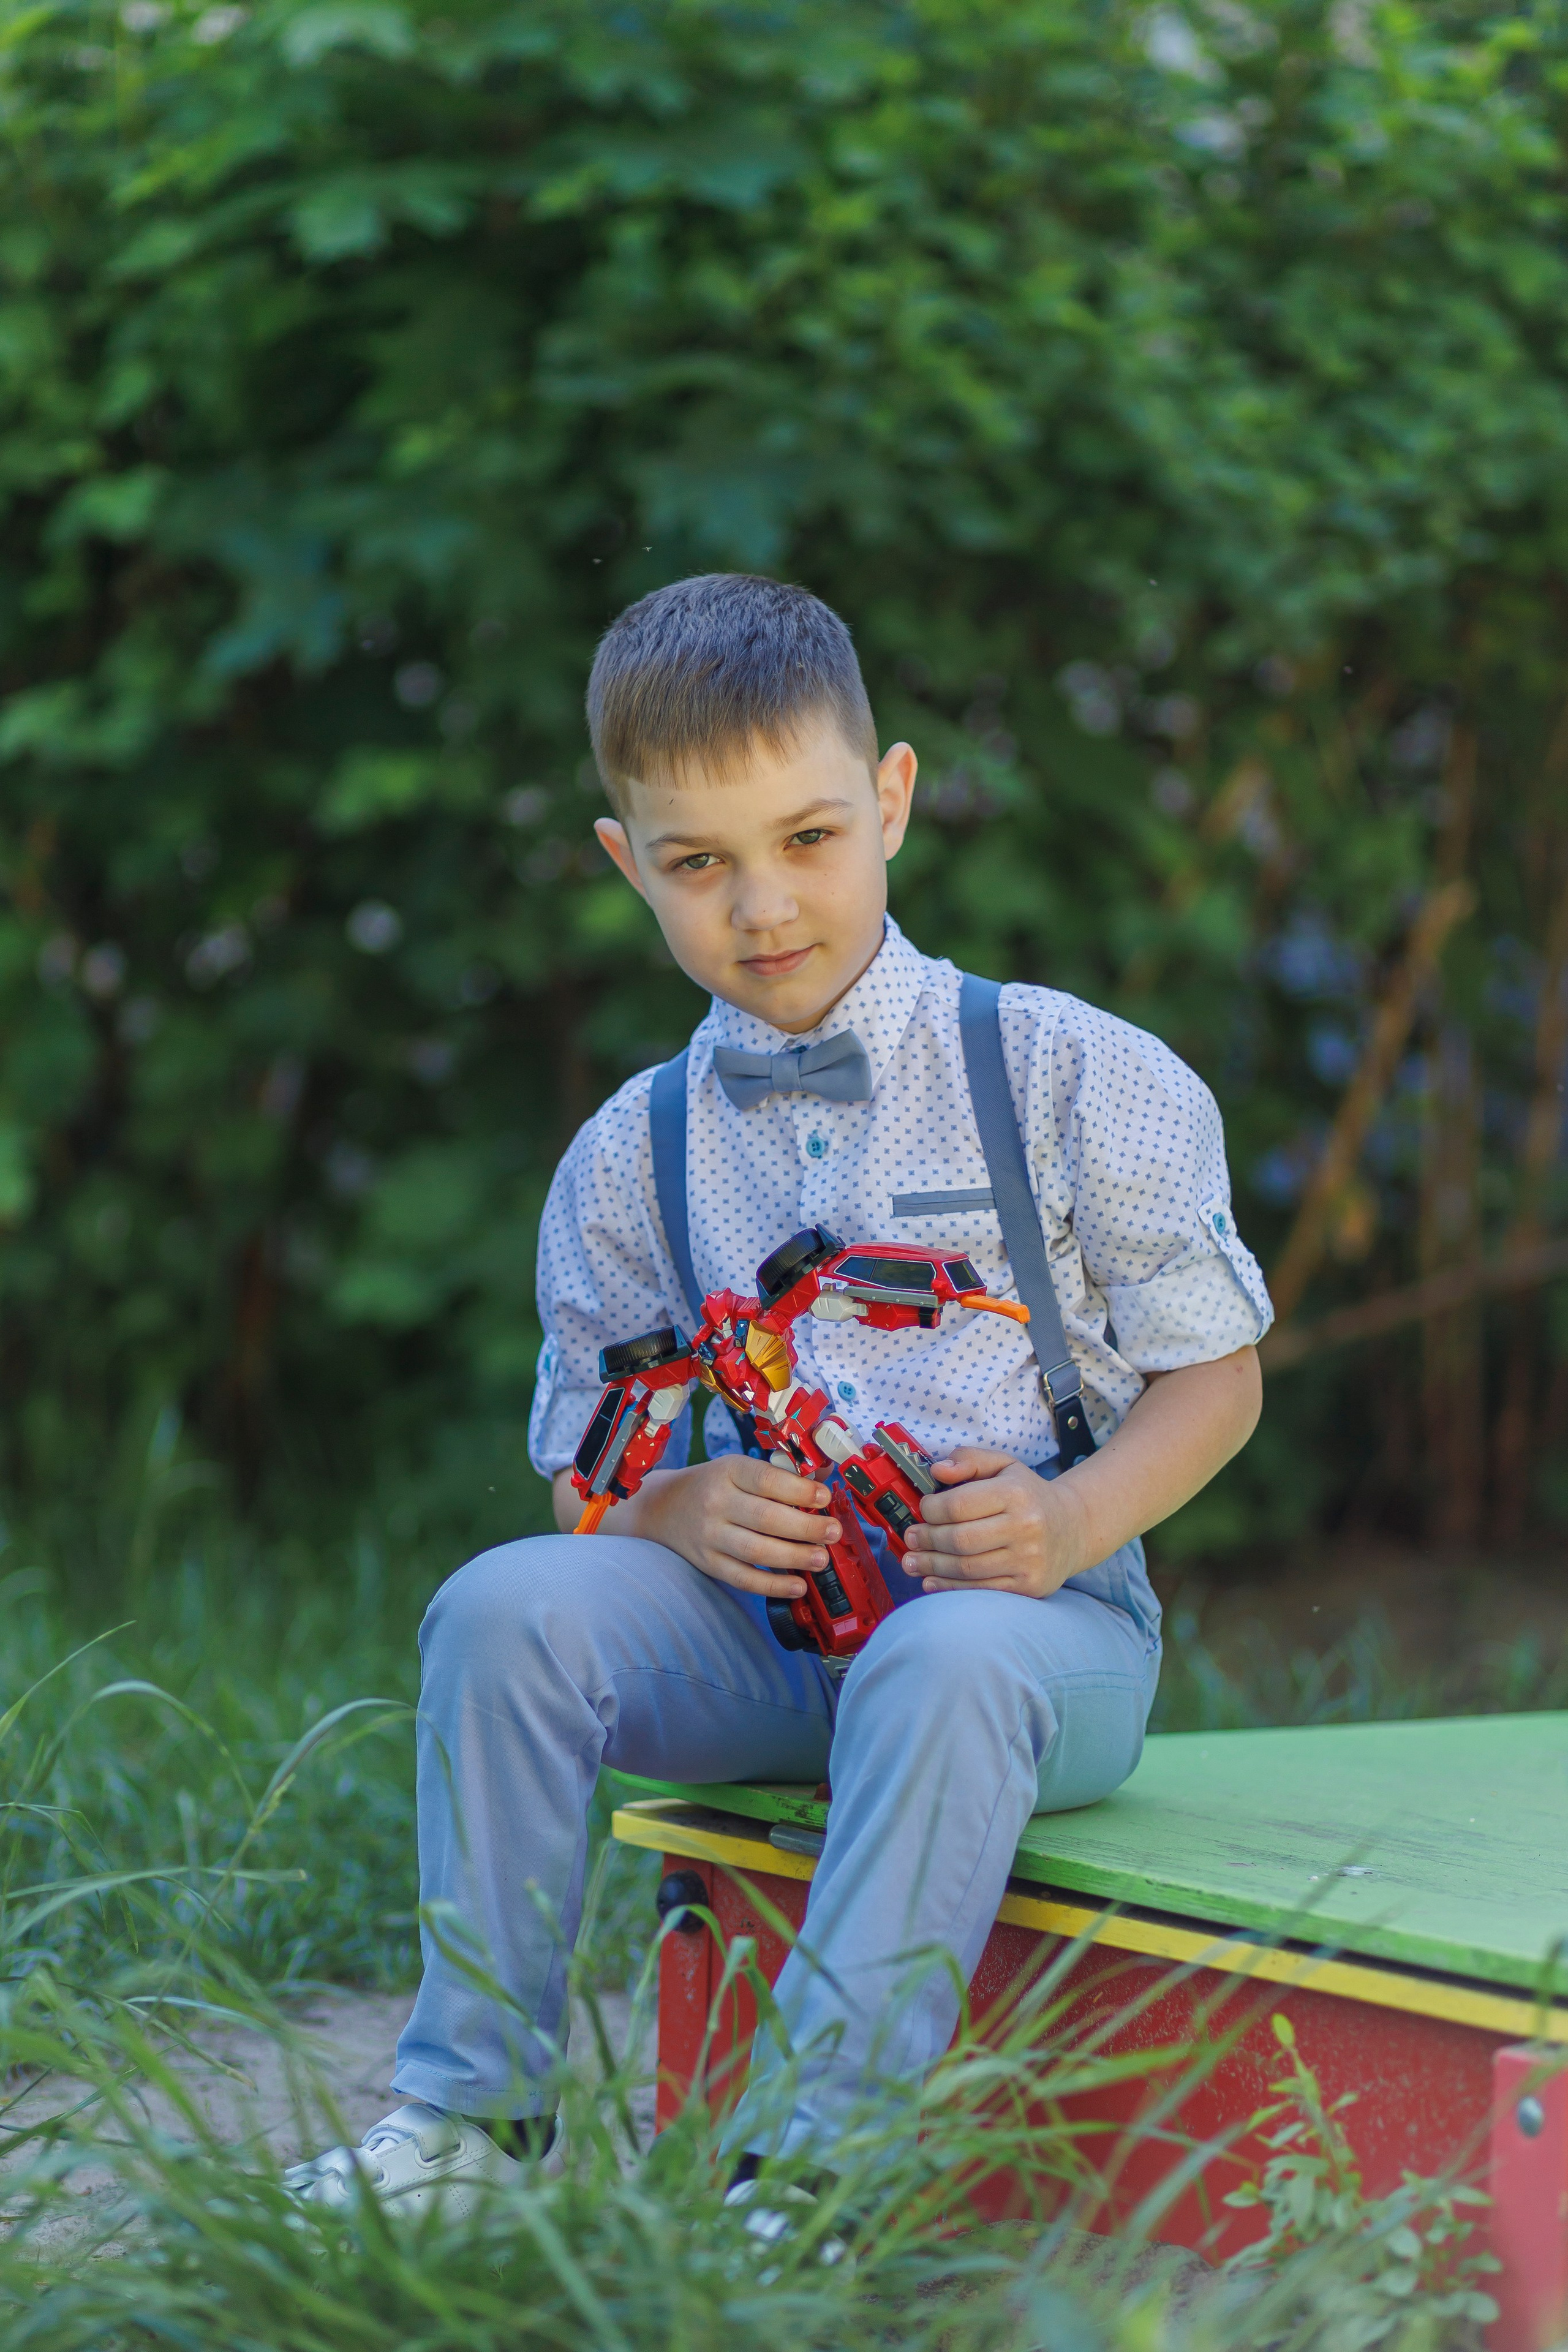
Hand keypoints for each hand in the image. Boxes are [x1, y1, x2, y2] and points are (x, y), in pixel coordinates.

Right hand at [628, 1455, 839, 1598]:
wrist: (663, 1507)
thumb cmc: (713, 1485)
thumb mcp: (738, 1468)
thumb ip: (778, 1474)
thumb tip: (824, 1480)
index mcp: (728, 1471)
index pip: (765, 1480)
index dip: (799, 1490)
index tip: (825, 1497)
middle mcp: (715, 1503)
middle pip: (765, 1519)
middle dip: (806, 1527)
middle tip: (833, 1532)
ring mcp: (709, 1536)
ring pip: (756, 1551)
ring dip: (794, 1557)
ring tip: (822, 1559)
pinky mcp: (708, 1563)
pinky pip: (743, 1579)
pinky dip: (773, 1586)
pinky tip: (798, 1586)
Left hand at [900, 1448, 1083, 1598]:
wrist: (1073, 1528)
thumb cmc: (1029, 1495)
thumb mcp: (1004, 1466)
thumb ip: (969, 1460)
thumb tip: (937, 1470)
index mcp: (1016, 1493)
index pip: (959, 1505)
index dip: (931, 1509)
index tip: (922, 1510)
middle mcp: (1026, 1528)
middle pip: (960, 1540)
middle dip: (927, 1540)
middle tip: (910, 1538)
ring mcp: (1029, 1560)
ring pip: (967, 1569)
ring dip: (932, 1566)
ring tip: (911, 1562)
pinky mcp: (1029, 1586)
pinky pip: (980, 1590)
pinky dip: (950, 1588)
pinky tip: (931, 1581)